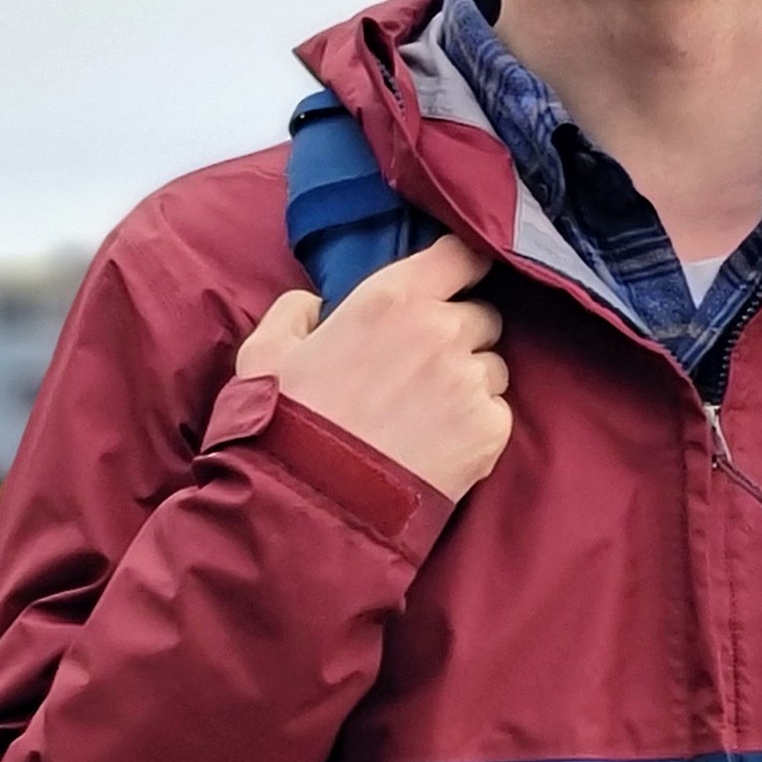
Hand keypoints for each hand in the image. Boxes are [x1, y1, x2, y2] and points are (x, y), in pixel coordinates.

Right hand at [232, 233, 514, 497]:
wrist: (311, 507)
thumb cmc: (284, 428)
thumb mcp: (264, 354)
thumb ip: (295, 312)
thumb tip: (314, 304)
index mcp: (392, 298)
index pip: (460, 254)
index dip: (462, 265)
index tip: (455, 278)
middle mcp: (442, 331)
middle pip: (483, 315)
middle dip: (461, 335)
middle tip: (421, 369)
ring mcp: (471, 382)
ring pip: (493, 368)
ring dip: (470, 383)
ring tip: (426, 415)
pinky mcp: (489, 432)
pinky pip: (497, 414)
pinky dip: (475, 426)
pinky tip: (436, 446)